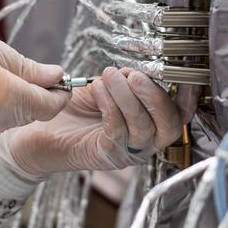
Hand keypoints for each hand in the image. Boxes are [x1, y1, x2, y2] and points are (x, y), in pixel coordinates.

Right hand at [0, 31, 70, 146]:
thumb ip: (26, 66)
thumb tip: (55, 74)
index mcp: (7, 96)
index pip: (51, 105)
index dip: (60, 93)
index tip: (58, 81)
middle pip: (32, 114)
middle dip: (33, 95)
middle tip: (20, 72)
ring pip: (10, 121)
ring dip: (9, 103)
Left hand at [0, 67, 196, 176]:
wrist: (39, 130)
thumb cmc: (74, 108)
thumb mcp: (106, 87)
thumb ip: (125, 80)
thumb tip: (137, 71)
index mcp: (152, 123)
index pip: (180, 113)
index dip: (187, 96)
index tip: (182, 74)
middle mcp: (146, 142)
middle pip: (170, 125)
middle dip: (156, 97)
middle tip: (135, 76)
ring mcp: (128, 152)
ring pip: (142, 127)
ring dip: (127, 98)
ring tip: (109, 77)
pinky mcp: (106, 156)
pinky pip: (116, 131)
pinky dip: (110, 107)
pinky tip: (97, 90)